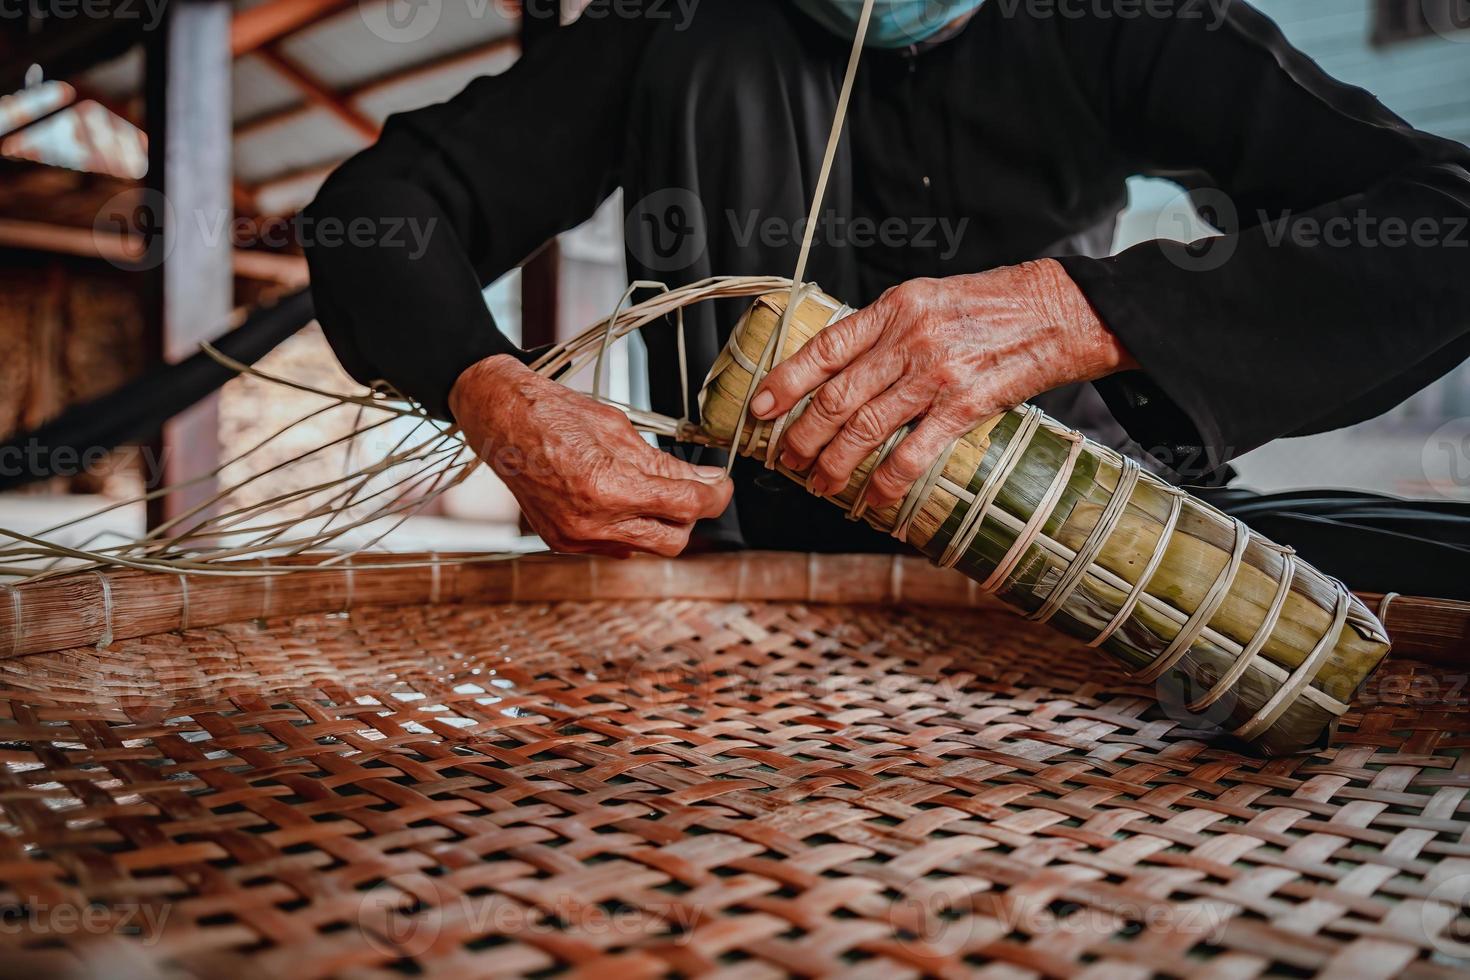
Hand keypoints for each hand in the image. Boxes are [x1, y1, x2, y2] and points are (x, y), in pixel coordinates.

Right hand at [450, 355, 732, 557]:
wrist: (501, 421)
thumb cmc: (555, 415)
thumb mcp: (621, 430)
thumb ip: (665, 464)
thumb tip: (705, 482)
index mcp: (609, 487)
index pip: (686, 507)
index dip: (715, 497)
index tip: (722, 486)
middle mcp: (592, 523)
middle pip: (672, 540)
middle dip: (691, 516)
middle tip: (696, 490)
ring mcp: (575, 538)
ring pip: (644, 547)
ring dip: (660, 523)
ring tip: (655, 490)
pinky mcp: (563, 542)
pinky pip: (614, 547)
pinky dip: (629, 528)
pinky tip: (624, 502)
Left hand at [750, 259, 1135, 509]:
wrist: (1061, 310)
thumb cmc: (994, 305)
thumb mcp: (930, 298)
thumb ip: (889, 329)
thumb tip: (845, 367)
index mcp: (894, 308)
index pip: (824, 349)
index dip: (786, 382)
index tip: (760, 408)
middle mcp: (909, 339)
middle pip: (836, 396)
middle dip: (803, 435)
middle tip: (787, 459)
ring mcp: (936, 373)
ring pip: (866, 428)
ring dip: (837, 463)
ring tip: (821, 484)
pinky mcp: (966, 404)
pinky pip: (915, 452)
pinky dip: (889, 481)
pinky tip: (876, 500)